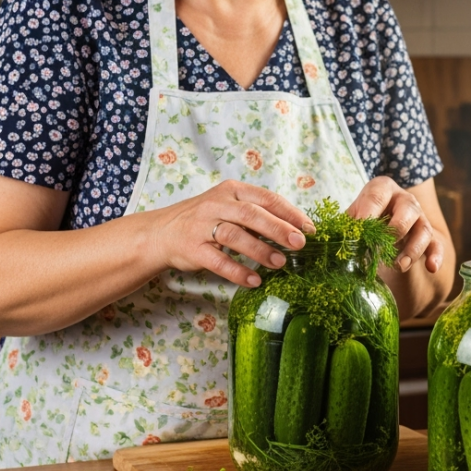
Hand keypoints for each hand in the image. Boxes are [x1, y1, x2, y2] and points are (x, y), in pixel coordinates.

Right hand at [150, 181, 313, 287]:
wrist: (161, 232)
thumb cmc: (204, 219)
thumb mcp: (229, 206)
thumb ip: (256, 213)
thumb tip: (295, 228)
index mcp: (231, 190)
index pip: (266, 198)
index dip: (289, 213)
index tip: (309, 228)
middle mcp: (216, 204)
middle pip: (251, 214)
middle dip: (278, 229)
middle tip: (300, 243)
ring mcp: (202, 226)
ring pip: (234, 236)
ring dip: (260, 250)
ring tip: (281, 263)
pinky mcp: (192, 249)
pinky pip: (217, 261)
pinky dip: (237, 271)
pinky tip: (254, 281)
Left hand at [348, 177, 443, 273]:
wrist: (380, 230)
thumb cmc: (362, 221)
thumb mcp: (351, 218)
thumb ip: (347, 226)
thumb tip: (336, 238)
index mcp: (382, 189)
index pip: (378, 194)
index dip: (369, 212)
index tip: (359, 231)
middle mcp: (404, 200)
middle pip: (408, 209)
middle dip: (395, 230)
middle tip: (379, 248)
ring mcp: (420, 218)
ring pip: (424, 229)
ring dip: (412, 249)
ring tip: (398, 266)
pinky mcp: (430, 237)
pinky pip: (437, 245)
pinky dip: (436, 256)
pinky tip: (431, 268)